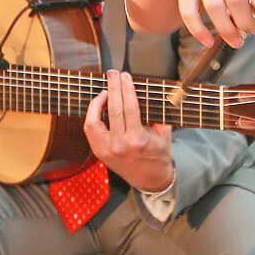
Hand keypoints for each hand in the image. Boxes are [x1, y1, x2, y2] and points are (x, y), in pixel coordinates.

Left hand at [84, 70, 173, 192]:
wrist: (150, 180)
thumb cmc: (158, 155)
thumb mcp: (165, 134)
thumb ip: (159, 113)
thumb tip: (151, 92)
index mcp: (137, 140)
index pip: (129, 107)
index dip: (126, 89)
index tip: (125, 76)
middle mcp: (120, 145)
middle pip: (113, 109)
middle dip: (112, 88)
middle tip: (113, 74)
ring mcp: (107, 150)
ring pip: (95, 120)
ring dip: (98, 101)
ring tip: (105, 90)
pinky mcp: (99, 152)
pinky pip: (90, 130)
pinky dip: (92, 115)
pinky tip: (100, 105)